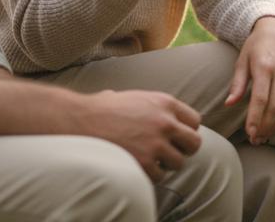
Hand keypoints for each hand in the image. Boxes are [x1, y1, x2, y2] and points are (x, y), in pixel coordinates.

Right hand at [80, 89, 203, 181]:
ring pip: (178, 163)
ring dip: (165, 164)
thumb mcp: (133, 97)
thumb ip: (153, 106)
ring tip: (148, 159)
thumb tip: (161, 114)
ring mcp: (156, 143)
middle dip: (183, 150)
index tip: (176, 137)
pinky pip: (159, 176)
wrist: (79, 120)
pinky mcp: (145, 162)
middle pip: (194, 143)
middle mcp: (165, 122)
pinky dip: (149, 174)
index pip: (195, 121)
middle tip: (169, 152)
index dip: (186, 131)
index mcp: (164, 102)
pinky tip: (136, 165)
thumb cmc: (102, 108)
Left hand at [225, 16, 274, 144]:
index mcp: (264, 67)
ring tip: (265, 136)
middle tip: (255, 140)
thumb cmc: (255, 47)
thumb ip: (237, 83)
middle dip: (265, 127)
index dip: (255, 118)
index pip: (261, 99)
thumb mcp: (242, 60)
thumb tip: (228, 103)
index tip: (250, 133)